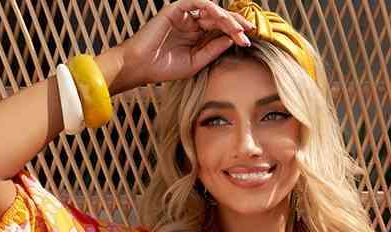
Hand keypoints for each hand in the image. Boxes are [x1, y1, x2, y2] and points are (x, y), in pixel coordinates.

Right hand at [119, 0, 255, 87]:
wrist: (141, 67)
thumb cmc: (164, 67)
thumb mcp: (196, 62)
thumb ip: (213, 50)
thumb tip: (232, 39)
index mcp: (196, 36)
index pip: (219, 30)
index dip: (235, 34)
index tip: (248, 42)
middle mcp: (192, 22)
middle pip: (219, 18)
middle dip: (236, 24)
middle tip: (249, 32)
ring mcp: (184, 15)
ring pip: (212, 10)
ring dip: (227, 18)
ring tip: (239, 29)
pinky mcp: (176, 8)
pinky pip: (198, 3)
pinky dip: (212, 9)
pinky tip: (222, 20)